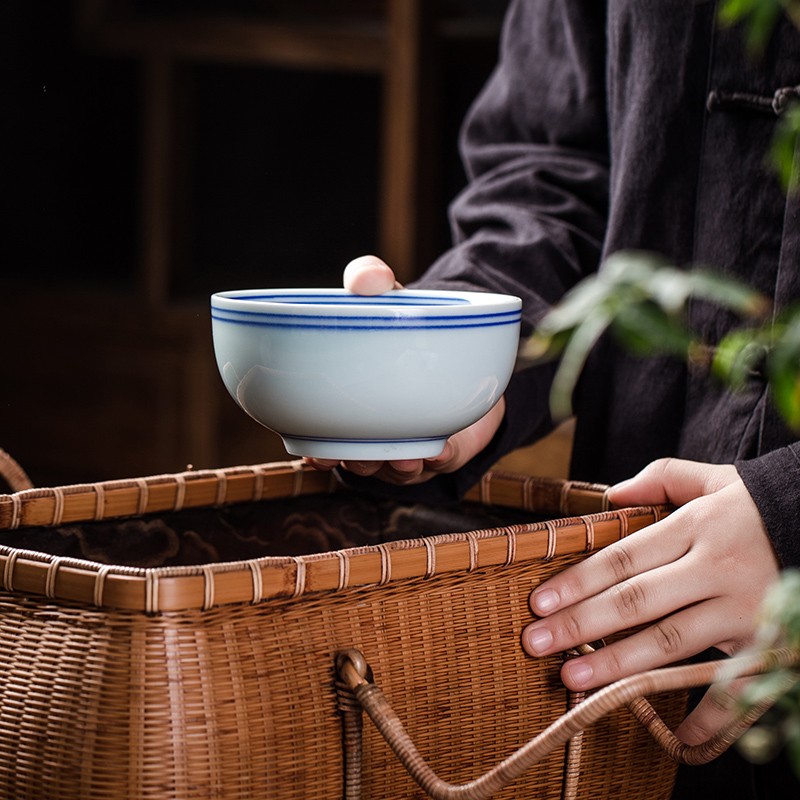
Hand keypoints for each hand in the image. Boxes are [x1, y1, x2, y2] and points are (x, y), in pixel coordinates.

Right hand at [305, 255, 505, 484]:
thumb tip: (365, 278)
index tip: (314, 453)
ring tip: (401, 459)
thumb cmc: (403, 321)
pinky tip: (439, 450)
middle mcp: (375, 433)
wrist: (461, 337)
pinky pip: (443, 460)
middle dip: (357, 464)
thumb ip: (370, 278)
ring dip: (397, 467)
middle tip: (357, 457)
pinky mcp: (448, 445)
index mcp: (347, 405)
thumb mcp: (384, 297)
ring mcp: (411, 443)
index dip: (315, 452)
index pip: (322, 439)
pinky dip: (440, 458)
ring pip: (398, 469)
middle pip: (359, 461)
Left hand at [520, 458, 780, 743]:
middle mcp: (714, 569)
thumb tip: (611, 495)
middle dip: (581, 624)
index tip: (539, 601)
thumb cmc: (763, 507)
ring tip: (573, 677)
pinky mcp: (768, 642)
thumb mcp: (716, 480)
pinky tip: (674, 735)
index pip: (624, 558)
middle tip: (535, 642)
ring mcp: (742, 609)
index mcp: (695, 527)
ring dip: (618, 663)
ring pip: (670, 641)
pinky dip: (709, 715)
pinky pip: (735, 684)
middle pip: (636, 601)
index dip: (579, 581)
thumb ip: (663, 479)